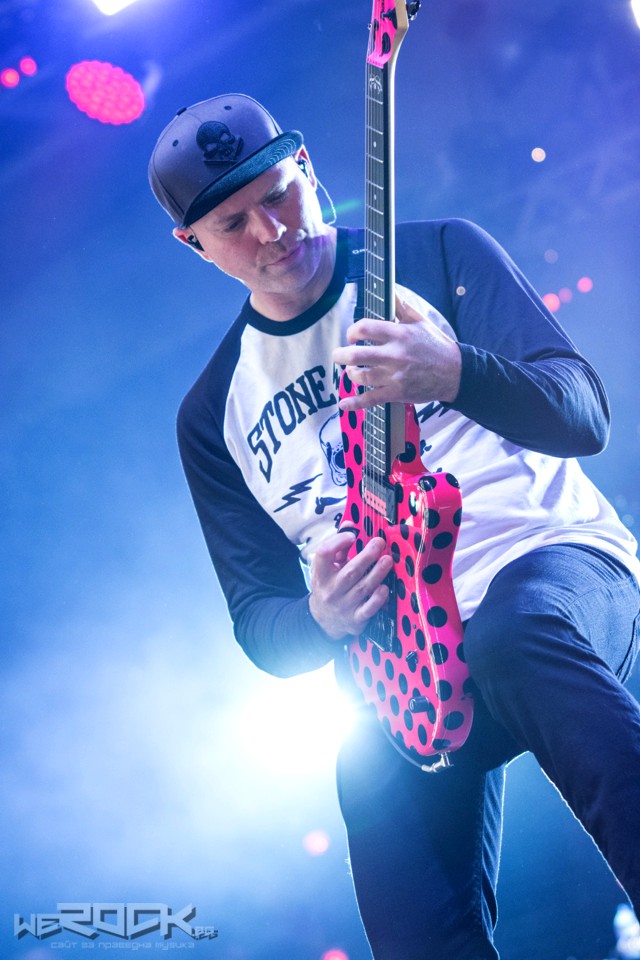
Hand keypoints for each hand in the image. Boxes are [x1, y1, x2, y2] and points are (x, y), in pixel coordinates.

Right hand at [308, 532, 391, 638]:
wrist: (324, 619)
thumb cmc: (329, 585)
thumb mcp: (327, 567)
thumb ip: (338, 547)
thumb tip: (351, 524)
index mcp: (321, 574)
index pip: (324, 554)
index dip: (338, 542)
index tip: (352, 535)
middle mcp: (331, 590)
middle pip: (350, 572)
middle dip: (367, 556)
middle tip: (380, 542)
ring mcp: (343, 606)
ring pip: (363, 588)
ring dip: (377, 573)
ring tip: (388, 560)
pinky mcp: (355, 620)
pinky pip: (369, 609)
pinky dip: (378, 598)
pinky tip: (385, 588)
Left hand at [332, 295, 460, 411]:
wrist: (455, 373)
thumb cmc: (436, 345)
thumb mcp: (420, 321)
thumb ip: (400, 306)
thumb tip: (389, 288)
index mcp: (399, 334)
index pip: (365, 328)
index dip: (352, 331)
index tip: (352, 336)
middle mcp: (395, 355)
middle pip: (357, 355)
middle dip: (341, 355)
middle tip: (338, 355)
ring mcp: (395, 376)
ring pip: (361, 376)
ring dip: (350, 374)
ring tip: (351, 371)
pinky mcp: (397, 393)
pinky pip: (371, 399)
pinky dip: (355, 403)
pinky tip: (344, 404)